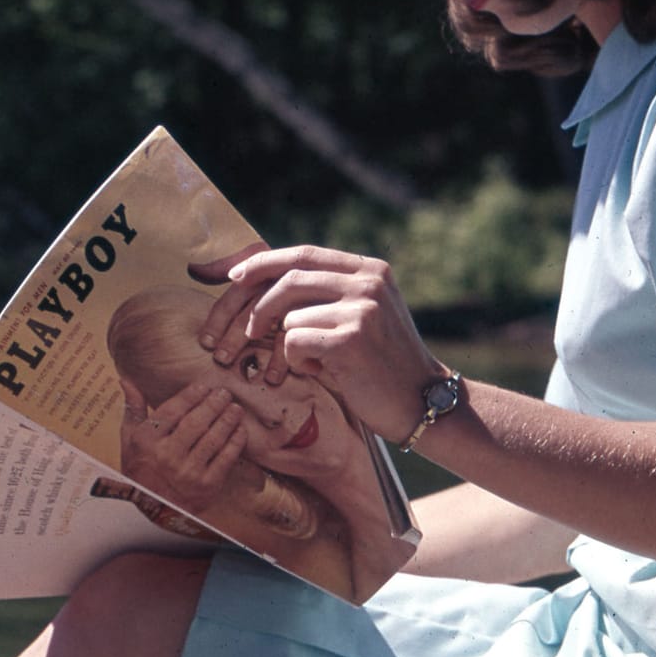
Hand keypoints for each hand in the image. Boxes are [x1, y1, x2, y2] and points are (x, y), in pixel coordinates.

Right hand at [117, 378, 246, 510]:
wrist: (154, 508)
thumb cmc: (140, 468)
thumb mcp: (129, 440)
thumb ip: (133, 409)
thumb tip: (127, 380)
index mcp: (147, 441)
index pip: (172, 412)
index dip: (190, 396)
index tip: (203, 386)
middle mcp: (167, 456)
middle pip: (195, 423)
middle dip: (213, 405)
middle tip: (224, 393)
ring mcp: (188, 472)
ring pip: (213, 439)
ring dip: (227, 420)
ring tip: (235, 408)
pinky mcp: (207, 486)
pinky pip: (226, 459)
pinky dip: (235, 442)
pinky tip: (240, 430)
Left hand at [197, 246, 446, 441]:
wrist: (421, 401)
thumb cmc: (382, 362)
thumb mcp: (363, 312)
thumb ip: (328, 291)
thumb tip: (265, 274)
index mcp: (370, 269)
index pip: (304, 254)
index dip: (264, 262)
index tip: (234, 275)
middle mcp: (368, 282)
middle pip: (290, 279)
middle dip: (258, 305)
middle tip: (247, 330)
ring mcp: (362, 309)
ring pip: (290, 317)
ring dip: (293, 346)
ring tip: (319, 362)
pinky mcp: (350, 339)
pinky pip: (295, 343)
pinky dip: (300, 363)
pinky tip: (326, 372)